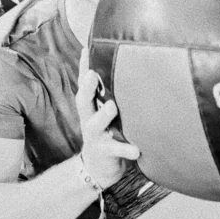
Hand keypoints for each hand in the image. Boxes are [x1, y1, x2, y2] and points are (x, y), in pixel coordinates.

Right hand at [75, 49, 139, 188]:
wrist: (98, 168)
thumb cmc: (107, 132)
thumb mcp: (103, 112)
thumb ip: (109, 94)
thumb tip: (123, 63)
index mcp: (90, 107)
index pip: (84, 85)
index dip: (84, 67)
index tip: (86, 49)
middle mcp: (89, 120)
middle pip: (83, 102)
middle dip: (87, 89)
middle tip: (93, 75)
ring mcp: (96, 137)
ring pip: (96, 125)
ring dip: (104, 115)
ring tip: (112, 106)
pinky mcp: (106, 153)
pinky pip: (115, 150)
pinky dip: (126, 150)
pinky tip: (136, 150)